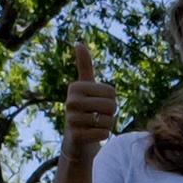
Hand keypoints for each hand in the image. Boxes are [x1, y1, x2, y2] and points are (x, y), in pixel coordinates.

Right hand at [61, 41, 115, 166]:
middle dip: (111, 114)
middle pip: (111, 106)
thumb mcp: (86, 87)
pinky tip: (93, 134)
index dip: (111, 100)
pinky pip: (104, 133)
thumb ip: (85, 66)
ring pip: (108, 121)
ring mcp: (71, 119)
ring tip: (95, 125)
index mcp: (75, 87)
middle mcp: (70, 101)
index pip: (111, 92)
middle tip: (99, 116)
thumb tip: (79, 43)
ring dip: (107, 125)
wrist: (76, 139)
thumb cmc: (85, 109)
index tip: (98, 103)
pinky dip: (103, 135)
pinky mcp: (76, 136)